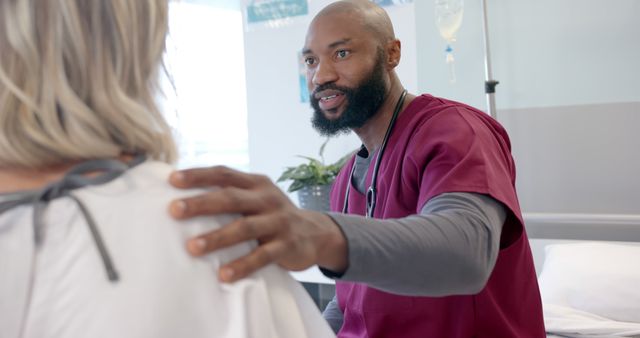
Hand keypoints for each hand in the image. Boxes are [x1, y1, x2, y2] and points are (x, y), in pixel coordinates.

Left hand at [168, 166, 346, 282]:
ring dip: (217, 237)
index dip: (199, 175)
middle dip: (201, 203)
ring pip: (245, 228)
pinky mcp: (287, 245)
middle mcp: (267, 199)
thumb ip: (232, 195)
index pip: (224, 174)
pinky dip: (243, 265)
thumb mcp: (258, 198)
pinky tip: (224, 274)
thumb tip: (185, 198)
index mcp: (256, 184)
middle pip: (231, 198)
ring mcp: (279, 222)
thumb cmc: (274, 215)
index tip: (173, 180)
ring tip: (192, 247)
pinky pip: (263, 256)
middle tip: (174, 210)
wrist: (317, 233)